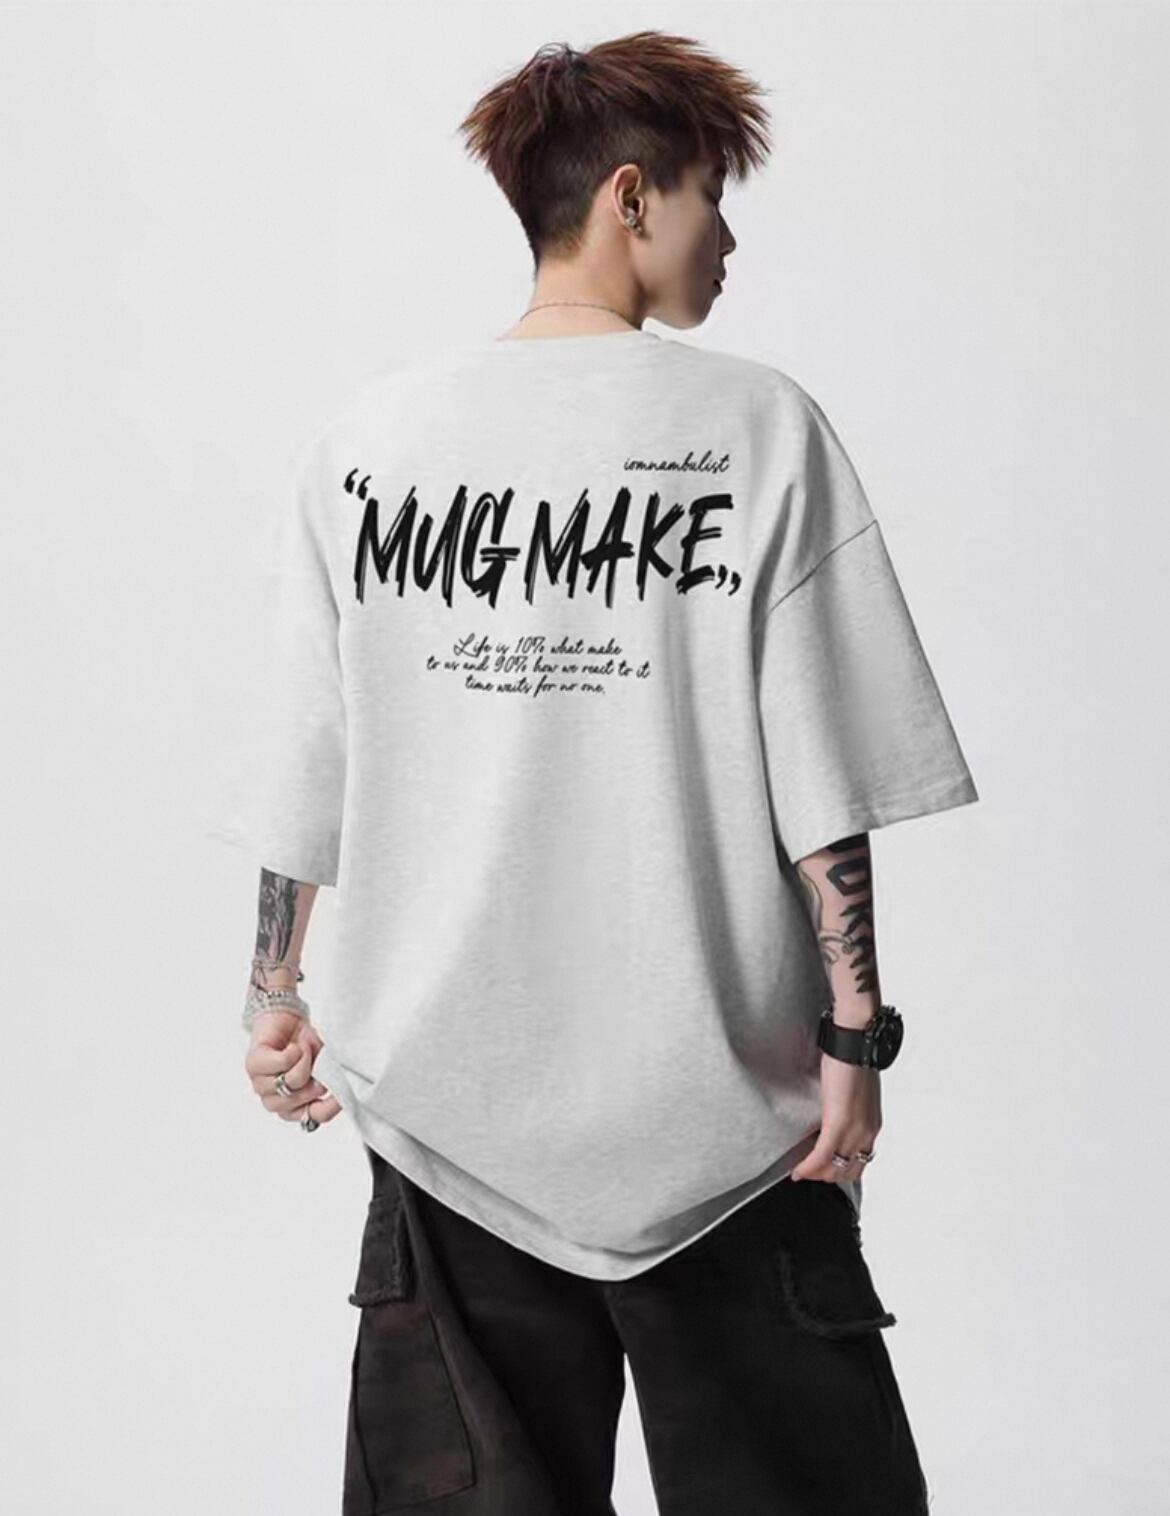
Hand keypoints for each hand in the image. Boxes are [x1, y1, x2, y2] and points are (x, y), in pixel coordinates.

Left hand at [243, 1010, 341, 1125]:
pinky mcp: (253, 1066)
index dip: (331, 1106)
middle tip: (318, 1059)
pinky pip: (281, 1063)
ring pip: (291, 1083)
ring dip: (304, 1062)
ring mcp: (261, 1086)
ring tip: (304, 1050)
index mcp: (296, 1105)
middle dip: (317, 1077)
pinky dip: (294, 1052)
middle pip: (302, 1100)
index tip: (343, 1091)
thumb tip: (341, 1086)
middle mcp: (276, 1101)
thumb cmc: (304, 1043)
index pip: (315, 1117)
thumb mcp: (324, 1062)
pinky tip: (293, 1046)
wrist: (285, 1018)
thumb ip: (330, 1077)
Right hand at [790, 1054, 881, 1182]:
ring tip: (800, 1172)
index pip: (858, 1162)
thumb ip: (850, 1111)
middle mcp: (866, 1133)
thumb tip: (835, 1117)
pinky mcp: (838, 1124)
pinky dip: (808, 1167)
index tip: (822, 1170)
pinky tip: (797, 1170)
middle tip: (807, 1173)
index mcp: (872, 1126)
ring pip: (833, 1168)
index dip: (838, 1171)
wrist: (855, 1045)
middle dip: (825, 1175)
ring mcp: (854, 1131)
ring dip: (815, 1173)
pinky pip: (821, 1156)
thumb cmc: (853, 1060)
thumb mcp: (857, 1094)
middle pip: (846, 1171)